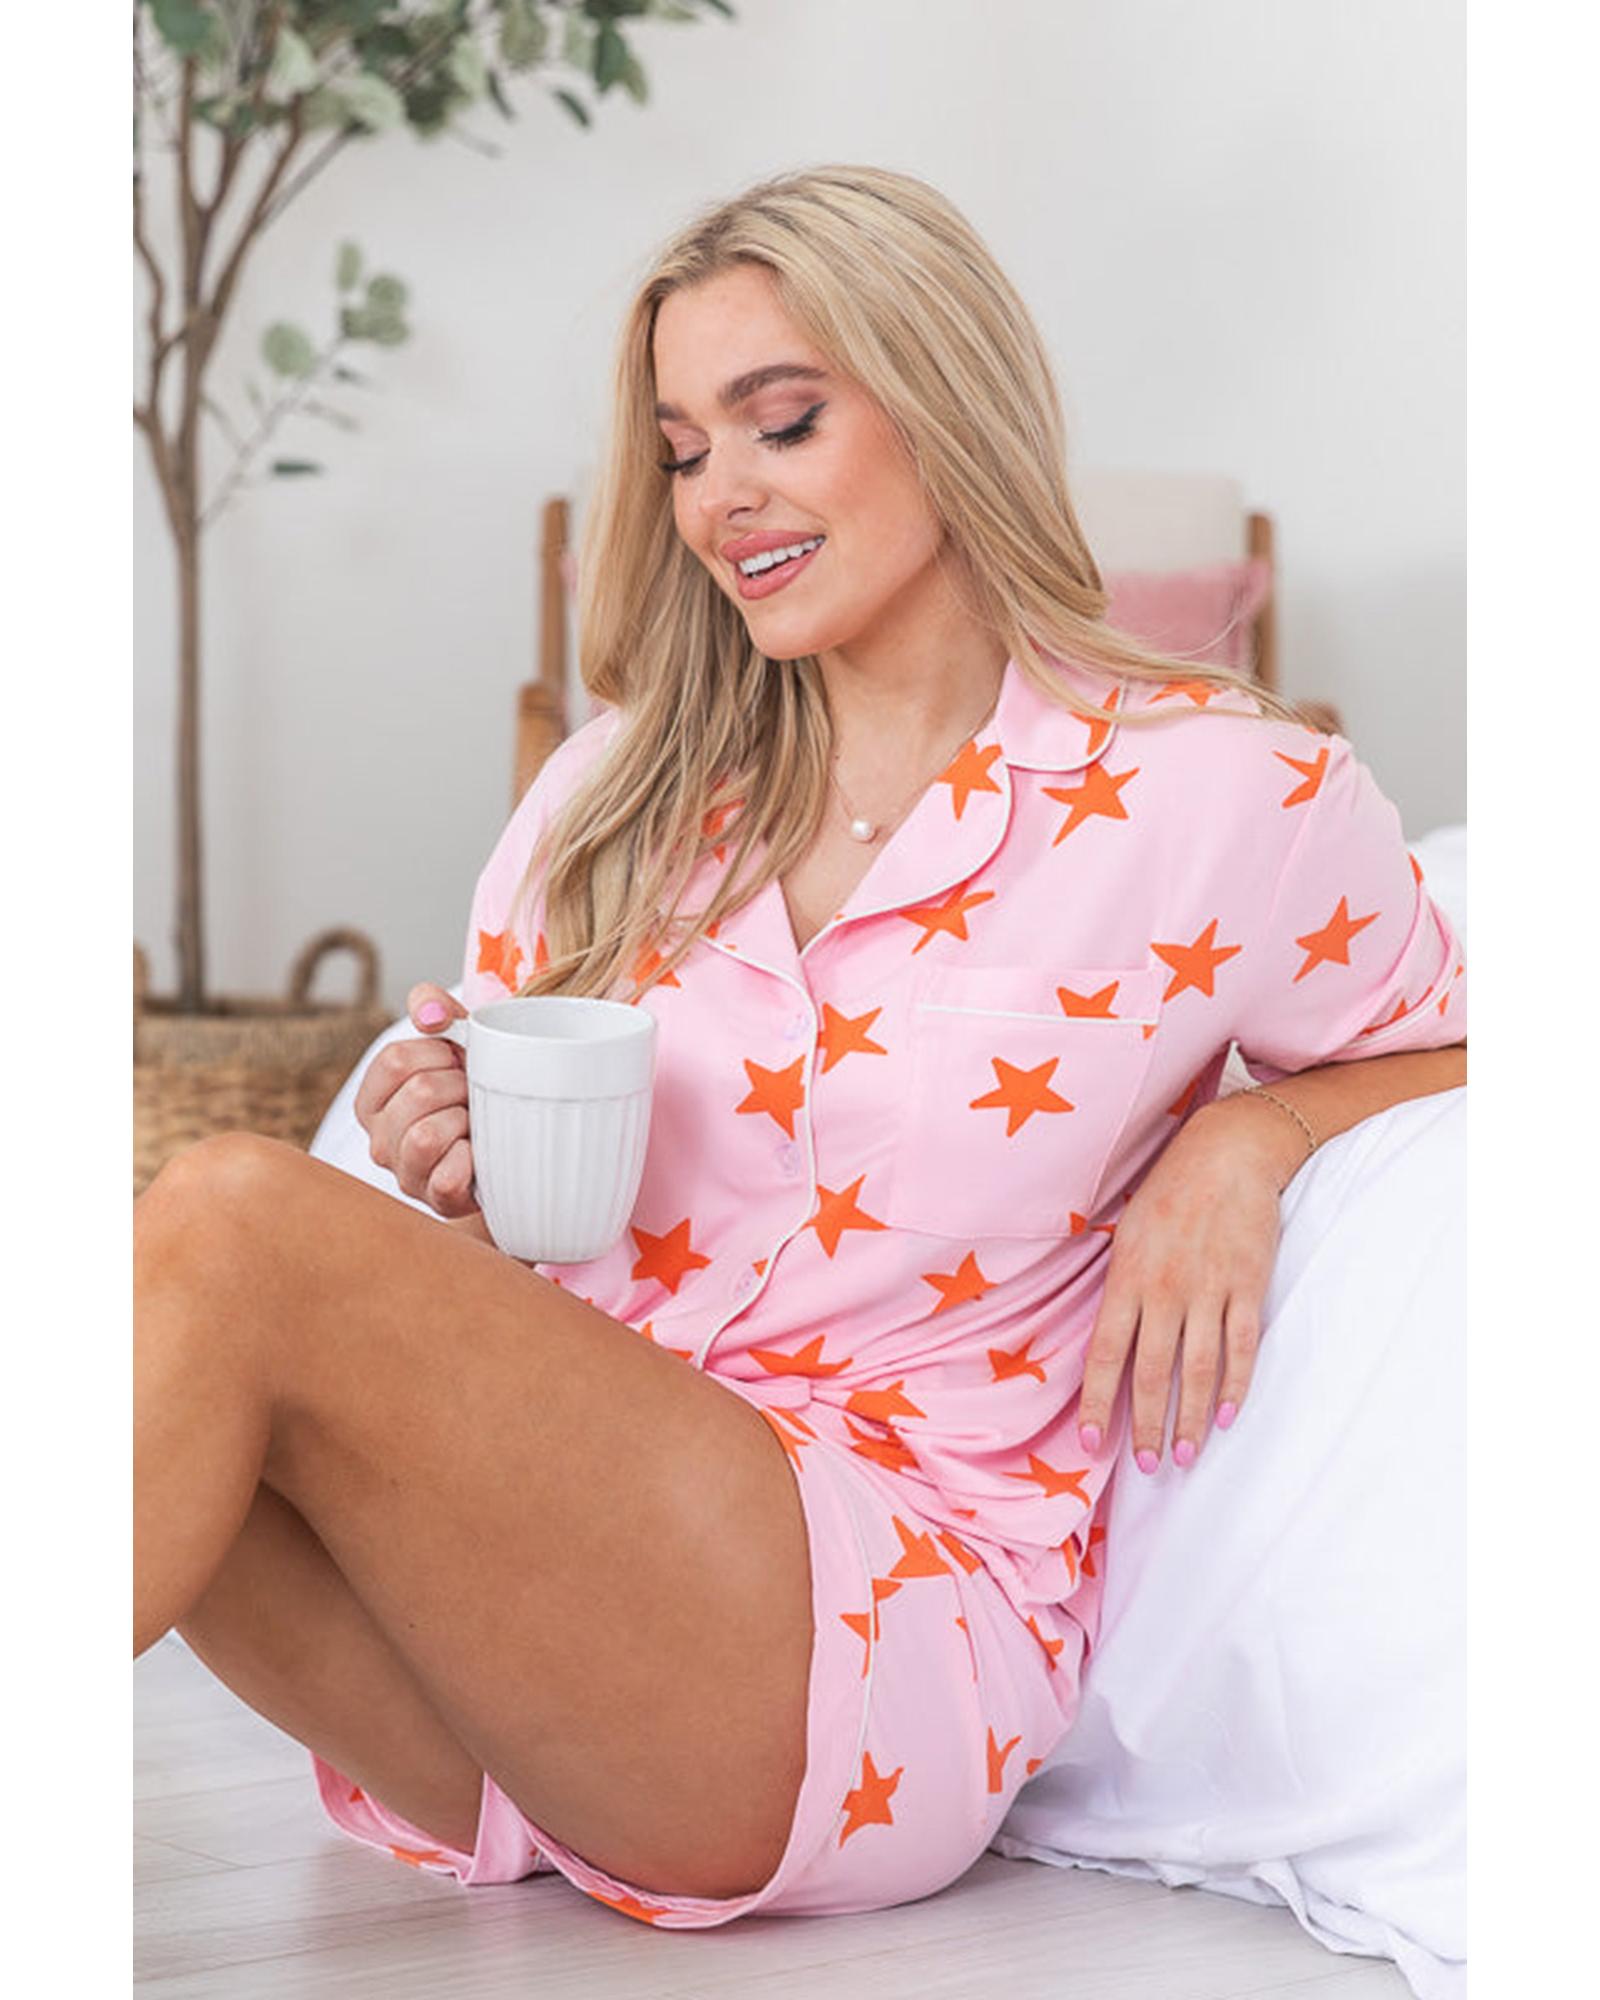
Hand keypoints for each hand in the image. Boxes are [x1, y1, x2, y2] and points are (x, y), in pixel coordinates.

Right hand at [353, 983, 476, 1217]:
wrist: (511, 1144)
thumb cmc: (475, 1088)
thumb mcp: (455, 1039)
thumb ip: (432, 1007)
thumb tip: (431, 1014)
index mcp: (372, 1100)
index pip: (395, 1060)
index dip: (438, 1053)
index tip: (457, 1061)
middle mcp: (379, 1140)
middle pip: (419, 1093)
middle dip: (460, 1086)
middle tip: (474, 1095)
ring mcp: (406, 1174)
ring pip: (427, 1135)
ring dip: (466, 1122)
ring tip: (475, 1123)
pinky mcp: (435, 1201)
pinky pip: (447, 1177)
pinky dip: (471, 1161)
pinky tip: (479, 1154)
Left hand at [1076, 1102, 1285, 1471]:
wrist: (1228, 1151)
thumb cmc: (1170, 1191)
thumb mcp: (1128, 1233)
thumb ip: (1120, 1288)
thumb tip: (1108, 1340)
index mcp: (1126, 1278)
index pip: (1104, 1353)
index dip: (1096, 1402)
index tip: (1090, 1442)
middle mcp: (1164, 1289)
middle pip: (1152, 1372)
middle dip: (1147, 1424)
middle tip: (1147, 1466)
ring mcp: (1209, 1289)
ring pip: (1197, 1368)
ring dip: (1188, 1418)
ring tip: (1182, 1457)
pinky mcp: (1248, 1285)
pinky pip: (1242, 1346)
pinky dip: (1234, 1385)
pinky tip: (1225, 1417)